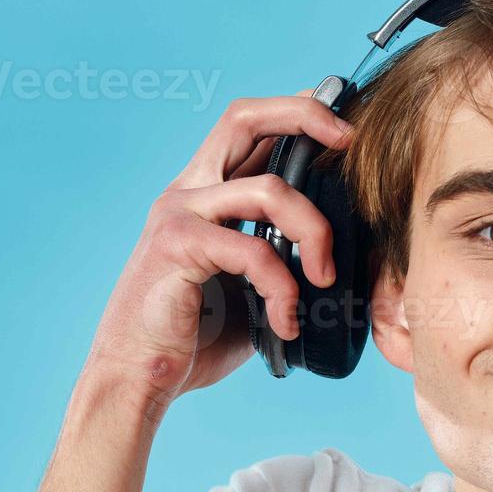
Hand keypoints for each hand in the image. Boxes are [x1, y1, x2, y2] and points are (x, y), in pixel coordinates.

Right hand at [83, 92, 351, 410]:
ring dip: (314, 232)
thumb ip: (286, 256)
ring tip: (323, 278)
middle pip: (246, 117)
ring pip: (270, 190)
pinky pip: (253, 250)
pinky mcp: (176, 246)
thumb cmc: (197, 337)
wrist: (140, 379)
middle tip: (352, 144)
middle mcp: (189, 191)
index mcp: (206, 193)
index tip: (345, 129)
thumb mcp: (254, 287)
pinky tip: (285, 322)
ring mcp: (179, 213)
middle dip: (307, 116)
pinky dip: (283, 287)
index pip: (251, 127)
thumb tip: (347, 253)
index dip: (298, 113)